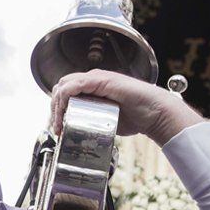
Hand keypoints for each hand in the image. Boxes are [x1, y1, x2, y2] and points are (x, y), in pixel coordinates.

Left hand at [50, 69, 204, 145]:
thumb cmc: (137, 116)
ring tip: (60, 123)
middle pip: (61, 86)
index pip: (66, 91)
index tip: (58, 127)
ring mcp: (98, 78)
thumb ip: (95, 120)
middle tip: (56, 127)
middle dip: (54, 107)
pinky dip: (66, 96)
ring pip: (65, 84)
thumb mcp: (108, 120)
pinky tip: (65, 111)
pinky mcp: (103, 81)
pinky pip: (76, 84)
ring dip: (57, 104)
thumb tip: (81, 131)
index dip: (57, 108)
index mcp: (94, 87)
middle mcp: (94, 79)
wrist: (155, 113)